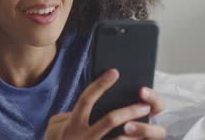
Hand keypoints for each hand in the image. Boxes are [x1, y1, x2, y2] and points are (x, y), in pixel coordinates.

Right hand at [44, 69, 166, 139]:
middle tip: (144, 104)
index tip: (114, 72)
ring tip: (149, 125)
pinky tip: (140, 139)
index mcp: (72, 124)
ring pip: (119, 139)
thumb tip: (89, 105)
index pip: (86, 99)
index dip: (100, 84)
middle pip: (109, 119)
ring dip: (137, 132)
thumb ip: (69, 115)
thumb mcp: (55, 127)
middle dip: (128, 110)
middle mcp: (83, 137)